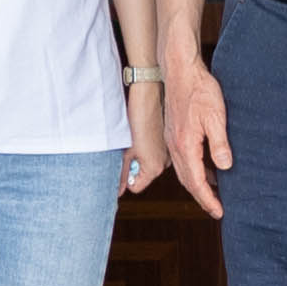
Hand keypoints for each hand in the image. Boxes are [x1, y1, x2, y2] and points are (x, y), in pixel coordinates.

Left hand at [119, 76, 167, 198]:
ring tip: (135, 139)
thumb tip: (117, 190)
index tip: (123, 163)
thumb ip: (122, 173)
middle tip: (128, 149)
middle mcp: (165, 163)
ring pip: (149, 163)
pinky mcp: (168, 141)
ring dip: (140, 156)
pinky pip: (156, 152)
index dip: (127, 178)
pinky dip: (147, 147)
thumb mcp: (125, 150)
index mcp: (154, 168)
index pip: (136, 186)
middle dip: (134, 167)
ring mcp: (168, 152)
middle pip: (144, 175)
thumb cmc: (137, 119)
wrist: (149, 95)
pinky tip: (143, 133)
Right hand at [168, 59, 234, 217]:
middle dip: (202, 197)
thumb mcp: (216, 117)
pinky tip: (208, 168)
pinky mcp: (174, 133)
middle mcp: (176, 147)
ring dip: (197, 185)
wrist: (181, 70)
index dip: (208, 199)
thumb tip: (225, 167)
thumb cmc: (200, 90)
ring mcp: (173, 140)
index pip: (197, 182)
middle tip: (217, 209)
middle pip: (187, 181)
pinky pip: (183, 160)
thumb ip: (219, 144)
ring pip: (183, 171)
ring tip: (214, 193)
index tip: (219, 212)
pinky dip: (194, 170)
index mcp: (186, 146)